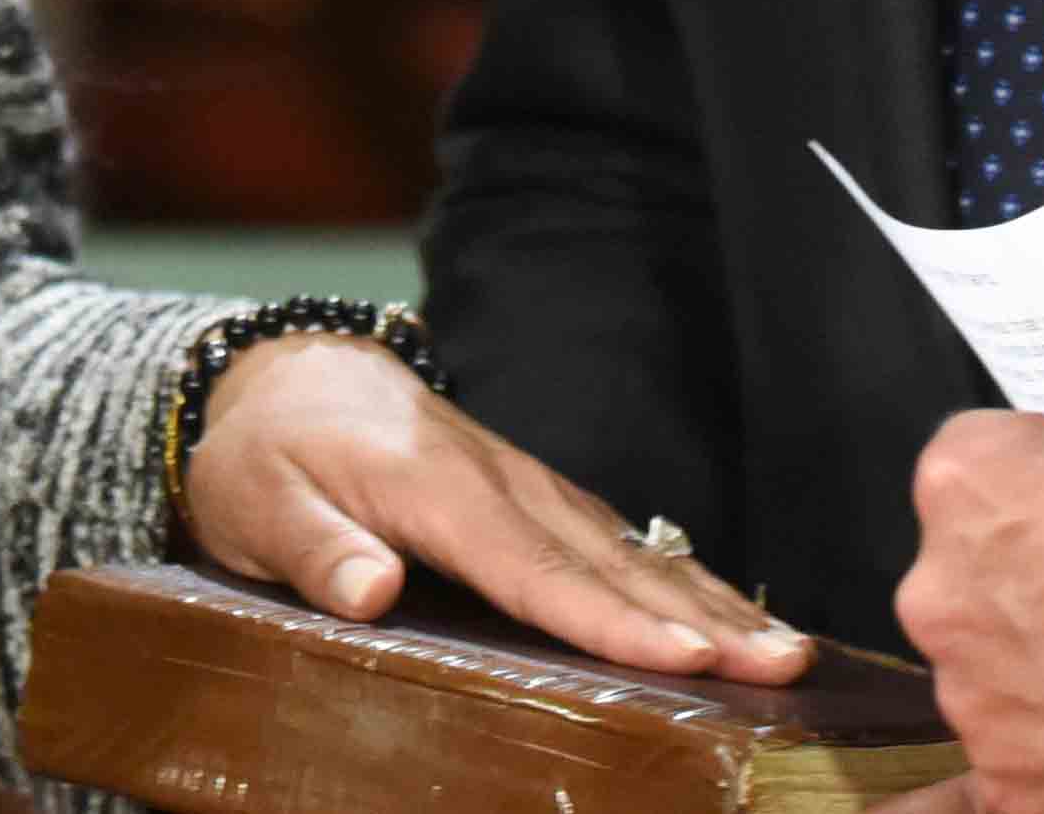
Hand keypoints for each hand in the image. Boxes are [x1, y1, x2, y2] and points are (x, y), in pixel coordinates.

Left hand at [183, 334, 814, 684]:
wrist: (289, 380)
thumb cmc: (269, 455)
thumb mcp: (259, 502)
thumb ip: (315, 548)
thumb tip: (369, 590)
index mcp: (439, 489)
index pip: (538, 566)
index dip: (615, 618)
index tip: (689, 655)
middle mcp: (504, 481)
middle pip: (612, 560)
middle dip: (702, 615)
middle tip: (781, 663)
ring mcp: (529, 484)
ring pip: (631, 548)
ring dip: (710, 601)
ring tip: (785, 650)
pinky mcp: (537, 495)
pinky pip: (619, 541)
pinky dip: (682, 579)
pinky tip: (729, 617)